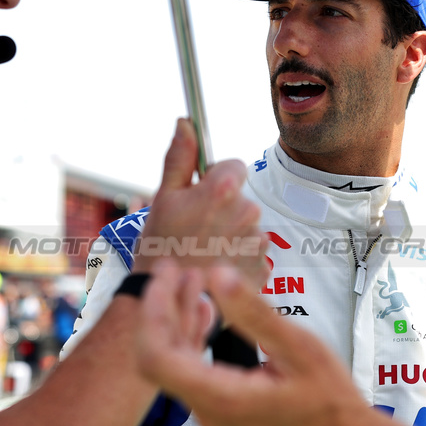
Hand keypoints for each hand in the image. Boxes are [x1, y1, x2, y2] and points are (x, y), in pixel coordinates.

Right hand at [134, 119, 265, 282]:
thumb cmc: (162, 250)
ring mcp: (257, 240)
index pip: (233, 165)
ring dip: (229, 232)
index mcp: (223, 189)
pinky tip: (215, 266)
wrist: (174, 302)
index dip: (214, 178)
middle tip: (194, 230)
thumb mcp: (162, 200)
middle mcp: (247, 211)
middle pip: (239, 196)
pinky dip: (237, 256)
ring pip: (245, 224)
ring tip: (203, 252)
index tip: (198, 195)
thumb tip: (185, 122)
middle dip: (221, 208)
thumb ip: (179, 159)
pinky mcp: (263, 266)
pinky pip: (252, 250)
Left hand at [135, 263, 408, 425]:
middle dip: (166, 309)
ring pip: (178, 368)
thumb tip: (218, 274)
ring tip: (196, 283)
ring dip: (181, 325)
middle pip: (162, 359)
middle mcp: (209, 417)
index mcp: (223, 399)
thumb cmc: (333, 405)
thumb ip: (255, 314)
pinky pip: (195, 381)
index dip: (154, 310)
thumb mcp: (300, 349)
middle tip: (178, 269)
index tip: (167, 274)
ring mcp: (214, 424)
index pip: (157, 355)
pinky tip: (210, 318)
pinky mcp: (224, 425)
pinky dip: (195, 347)